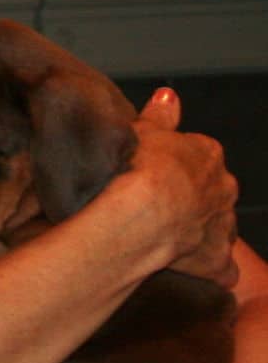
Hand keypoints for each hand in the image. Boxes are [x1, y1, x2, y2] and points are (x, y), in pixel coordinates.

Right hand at [131, 88, 238, 288]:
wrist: (140, 216)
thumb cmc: (139, 170)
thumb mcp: (144, 130)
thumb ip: (160, 114)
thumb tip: (169, 95)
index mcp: (207, 154)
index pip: (199, 155)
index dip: (177, 164)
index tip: (157, 170)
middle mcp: (224, 188)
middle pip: (214, 190)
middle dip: (195, 196)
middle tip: (162, 201)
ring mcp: (223, 225)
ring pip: (221, 226)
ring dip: (202, 229)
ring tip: (169, 233)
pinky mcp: (218, 260)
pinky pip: (221, 267)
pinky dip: (210, 267)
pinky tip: (190, 266)